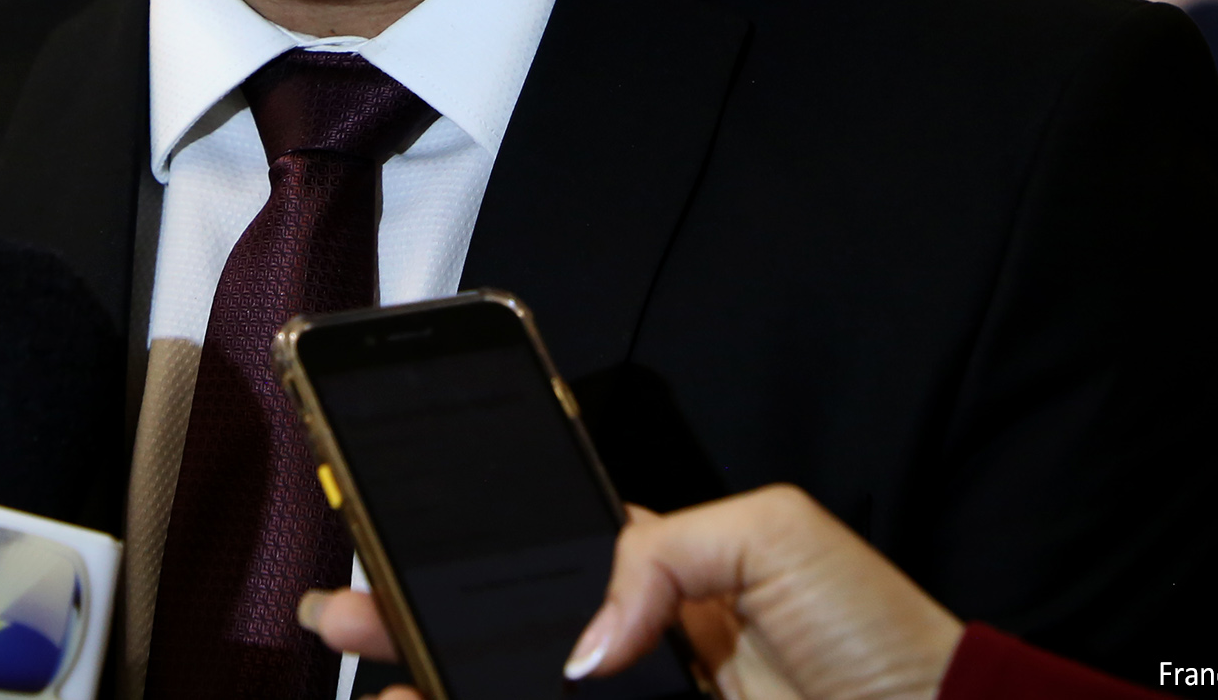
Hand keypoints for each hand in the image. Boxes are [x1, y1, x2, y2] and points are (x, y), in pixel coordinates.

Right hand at [300, 485, 963, 699]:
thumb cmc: (877, 633)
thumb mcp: (774, 534)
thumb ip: (659, 555)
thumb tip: (581, 646)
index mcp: (665, 579)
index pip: (540, 560)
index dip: (466, 552)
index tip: (394, 536)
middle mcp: (638, 655)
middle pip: (503, 636)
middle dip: (415, 622)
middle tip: (339, 616)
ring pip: (514, 695)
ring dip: (436, 687)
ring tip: (370, 684)